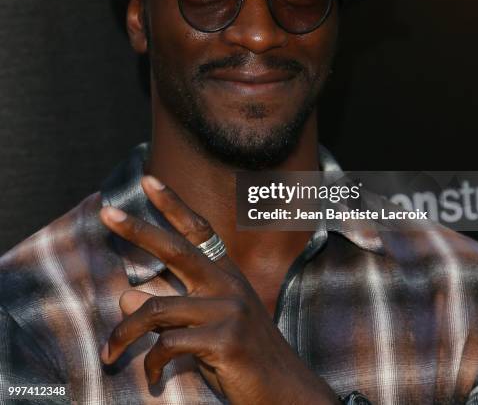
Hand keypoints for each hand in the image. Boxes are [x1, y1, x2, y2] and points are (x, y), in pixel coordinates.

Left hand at [99, 176, 338, 404]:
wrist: (284, 390)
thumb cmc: (240, 356)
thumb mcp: (204, 326)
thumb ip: (168, 307)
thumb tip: (124, 295)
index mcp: (226, 274)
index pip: (197, 230)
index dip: (173, 203)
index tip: (147, 180)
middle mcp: (228, 284)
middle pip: (175, 249)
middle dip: (138, 229)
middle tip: (105, 214)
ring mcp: (228, 309)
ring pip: (156, 310)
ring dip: (124, 335)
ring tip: (110, 355)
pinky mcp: (225, 339)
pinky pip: (167, 345)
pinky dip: (151, 364)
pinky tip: (152, 378)